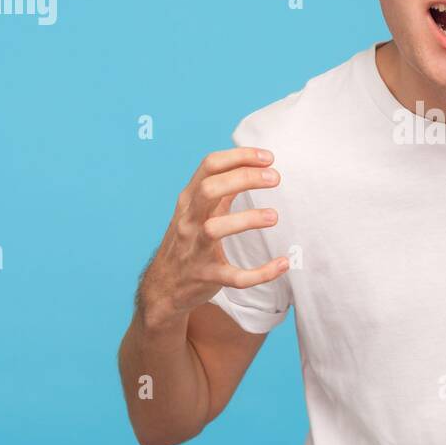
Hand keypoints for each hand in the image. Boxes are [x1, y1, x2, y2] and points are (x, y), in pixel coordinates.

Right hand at [137, 147, 288, 333]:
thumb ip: (220, 190)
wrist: (163, 287)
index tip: (268, 158)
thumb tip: (248, 165)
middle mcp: (189, 221)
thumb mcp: (196, 211)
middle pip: (210, 189)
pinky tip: (282, 264)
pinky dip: (260, 273)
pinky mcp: (207, 277)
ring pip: (215, 229)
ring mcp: (195, 249)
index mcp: (189, 200)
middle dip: (244, 178)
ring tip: (274, 216)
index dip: (240, 157)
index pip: (209, 166)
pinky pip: (235, 276)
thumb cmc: (186, 241)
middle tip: (275, 178)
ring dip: (247, 220)